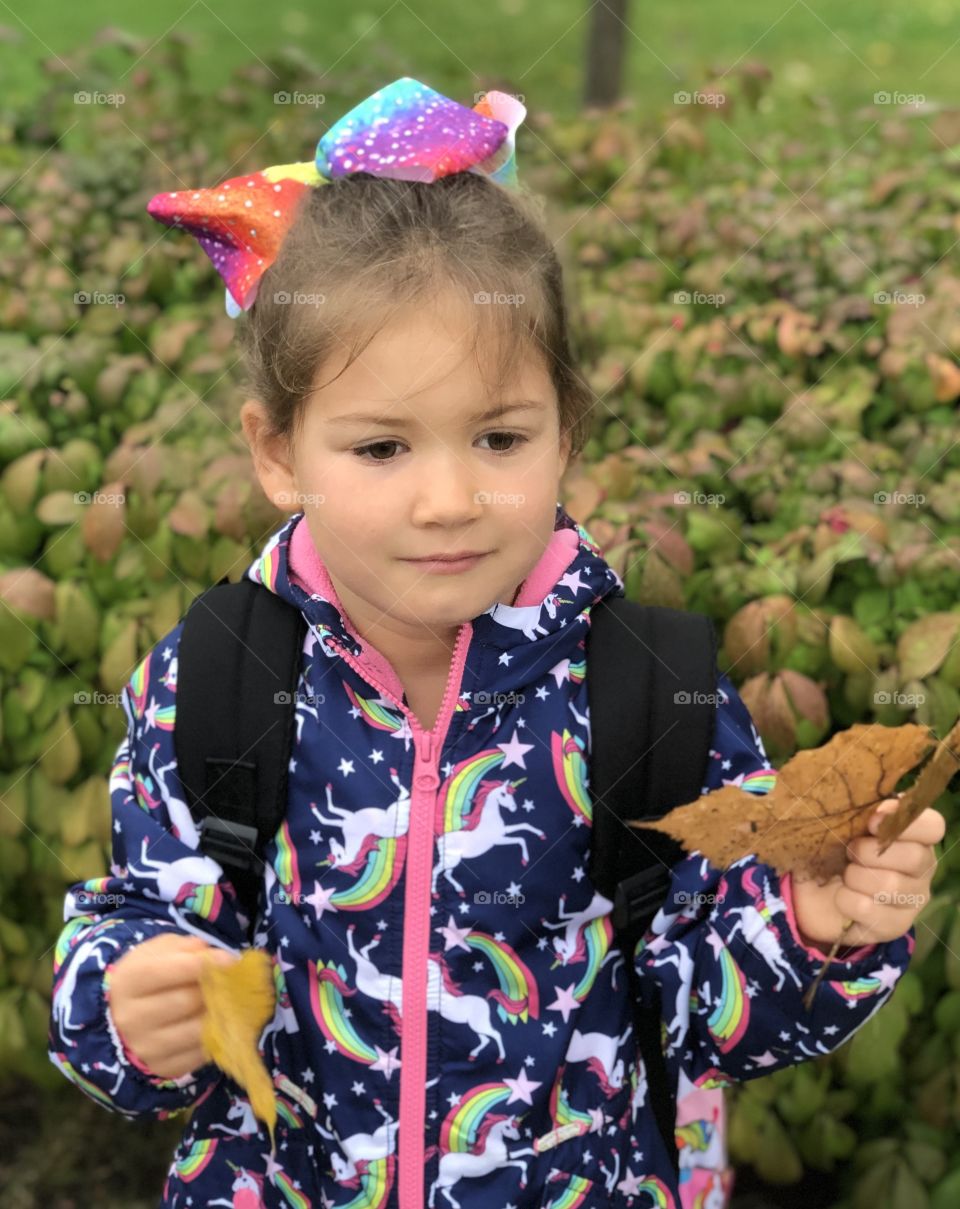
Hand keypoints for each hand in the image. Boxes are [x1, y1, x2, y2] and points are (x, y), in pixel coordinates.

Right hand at [107, 932, 238, 1079]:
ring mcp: (145, 1048)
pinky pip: (201, 1052)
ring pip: (197, 1029)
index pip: (166, 972)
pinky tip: (213, 1023)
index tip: (230, 960)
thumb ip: (187, 948)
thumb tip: (216, 957)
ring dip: (217, 1014)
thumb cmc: (152, 974)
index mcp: (128, 982)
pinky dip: (214, 1036)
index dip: (201, 964)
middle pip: (186, 1000)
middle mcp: (131, 1018)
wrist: (127, 1014)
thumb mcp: (162, 950)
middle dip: (212, 989)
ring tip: (222, 1002)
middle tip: (227, 982)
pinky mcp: (162, 1068)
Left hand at [791, 795, 945, 949]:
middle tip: (848, 851)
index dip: (903, 821)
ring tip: (845, 874)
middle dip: (869, 851)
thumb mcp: (846, 825)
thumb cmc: (837, 850)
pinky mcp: (894, 926)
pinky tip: (841, 896)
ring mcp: (912, 900)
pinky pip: (868, 909)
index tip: (871, 822)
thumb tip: (878, 809)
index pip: (933, 826)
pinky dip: (845, 899)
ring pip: (890, 885)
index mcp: (916, 837)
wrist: (815, 891)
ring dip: (855, 876)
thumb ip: (863, 812)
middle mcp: (922, 869)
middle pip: (914, 857)